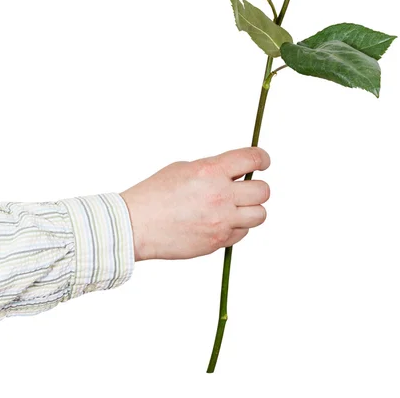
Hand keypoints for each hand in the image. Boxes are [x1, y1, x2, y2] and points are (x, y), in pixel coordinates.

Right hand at [120, 147, 270, 260]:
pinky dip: (236, 228)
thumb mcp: (184, 169)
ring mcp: (221, 221)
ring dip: (251, 210)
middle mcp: (220, 195)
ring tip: (235, 208)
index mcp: (211, 171)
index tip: (263, 161)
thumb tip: (233, 174)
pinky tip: (220, 222)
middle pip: (263, 191)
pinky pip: (242, 234)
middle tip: (246, 189)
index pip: (252, 159)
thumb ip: (212, 170)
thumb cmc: (154, 194)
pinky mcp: (218, 241)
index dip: (262, 159)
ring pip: (259, 215)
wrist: (136, 225)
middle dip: (257, 188)